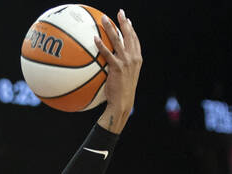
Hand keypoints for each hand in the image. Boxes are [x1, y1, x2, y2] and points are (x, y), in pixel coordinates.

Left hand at [96, 9, 141, 130]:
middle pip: (129, 36)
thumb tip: (114, 61)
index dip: (131, 29)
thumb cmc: (122, 93)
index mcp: (137, 60)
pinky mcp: (117, 67)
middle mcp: (134, 58)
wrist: (122, 103)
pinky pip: (108, 53)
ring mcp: (126, 62)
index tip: (127, 20)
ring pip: (118, 40)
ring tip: (104, 19)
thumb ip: (123, 66)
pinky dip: (101, 45)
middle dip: (124, 22)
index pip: (135, 40)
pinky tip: (94, 38)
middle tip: (119, 12)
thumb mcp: (126, 77)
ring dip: (111, 28)